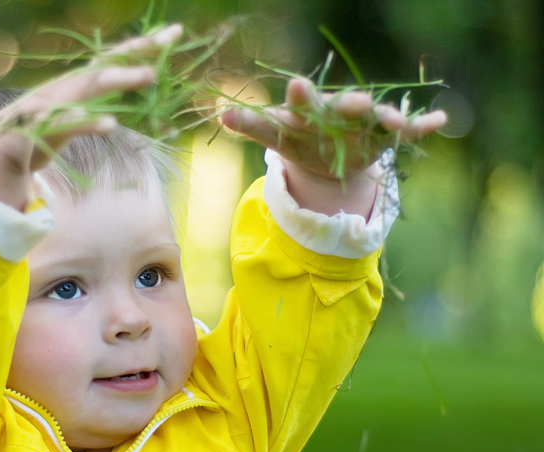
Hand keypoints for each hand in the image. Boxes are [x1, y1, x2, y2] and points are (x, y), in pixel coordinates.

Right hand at [0, 24, 183, 209]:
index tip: (176, 33)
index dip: (144, 45)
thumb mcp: (74, 116)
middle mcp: (67, 87)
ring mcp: (53, 104)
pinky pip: (69, 123)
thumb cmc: (40, 134)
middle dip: (138, 53)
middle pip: (106, 65)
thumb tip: (128, 99)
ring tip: (149, 76)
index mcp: (77, 85)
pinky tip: (112, 124)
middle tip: (170, 42)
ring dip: (120, 78)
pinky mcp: (40, 128)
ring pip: (90, 86)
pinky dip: (89, 122)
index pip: (114, 59)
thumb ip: (98, 105)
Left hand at [221, 78, 446, 216]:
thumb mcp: (277, 135)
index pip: (304, 101)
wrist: (325, 155)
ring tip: (395, 121)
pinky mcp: (384, 137)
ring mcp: (365, 123)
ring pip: (379, 118)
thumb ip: (252, 126)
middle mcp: (341, 112)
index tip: (295, 85)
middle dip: (352, 105)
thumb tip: (220, 114)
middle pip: (346, 107)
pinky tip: (442, 121)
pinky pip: (408, 130)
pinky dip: (423, 126)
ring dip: (388, 118)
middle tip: (356, 103)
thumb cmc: (298, 139)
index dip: (300, 96)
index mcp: (312, 110)